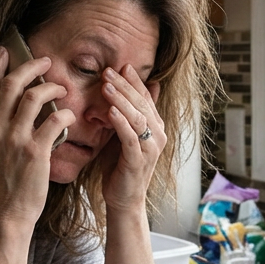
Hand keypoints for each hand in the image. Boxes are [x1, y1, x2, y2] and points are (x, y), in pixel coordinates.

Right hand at [0, 46, 74, 224]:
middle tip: (46, 62)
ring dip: (52, 87)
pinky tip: (68, 114)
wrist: (5, 213)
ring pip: (34, 96)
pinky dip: (63, 112)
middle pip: (12, 84)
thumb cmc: (0, 183)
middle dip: (31, 66)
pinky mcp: (35, 151)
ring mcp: (13, 139)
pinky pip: (53, 119)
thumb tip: (5, 103)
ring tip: (62, 89)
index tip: (7, 51)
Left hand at [97, 64, 164, 212]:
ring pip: (137, 117)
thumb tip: (141, 90)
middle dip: (125, 85)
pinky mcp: (138, 160)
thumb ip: (131, 114)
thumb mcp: (126, 134)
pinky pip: (130, 137)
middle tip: (108, 71)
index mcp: (155, 126)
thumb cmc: (122, 166)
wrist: (124, 199)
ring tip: (106, 86)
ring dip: (121, 100)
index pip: (146, 97)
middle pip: (142, 103)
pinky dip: (121, 123)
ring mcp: (150, 148)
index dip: (134, 81)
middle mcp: (157, 134)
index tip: (121, 65)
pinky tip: (110, 111)